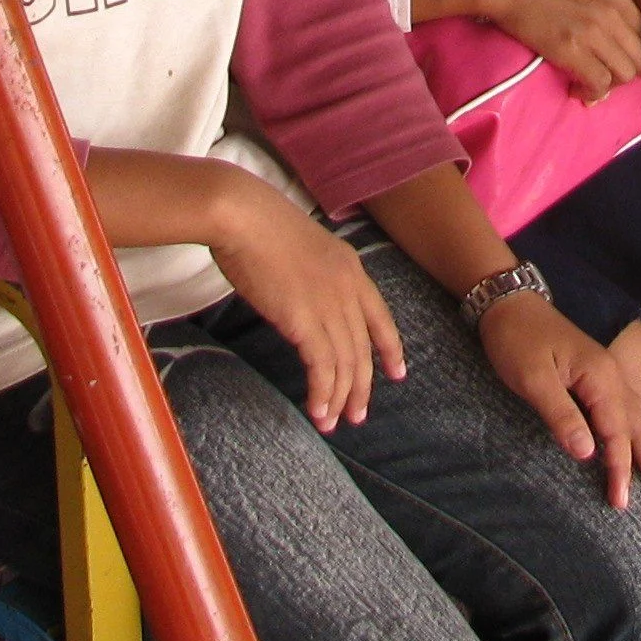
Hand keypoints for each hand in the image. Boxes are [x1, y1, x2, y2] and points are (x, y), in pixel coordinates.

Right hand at [207, 183, 404, 431]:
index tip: (397, 372)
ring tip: (332, 424)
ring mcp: (329, 305)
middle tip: (357, 415)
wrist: (243, 217)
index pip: (381, 316)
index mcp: (351, 268)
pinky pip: (323, 368)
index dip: (391, 348)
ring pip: (346, 364)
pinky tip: (317, 411)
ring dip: (341, 399)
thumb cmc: (258, 226)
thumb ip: (312, 275)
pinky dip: (322, 393)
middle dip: (363, 387)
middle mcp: (349, 289)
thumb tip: (303, 300)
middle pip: (364, 348)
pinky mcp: (306, 321)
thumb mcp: (302, 248)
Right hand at [460, 0, 640, 100]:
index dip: (640, 53)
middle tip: (606, 73)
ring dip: (610, 83)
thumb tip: (622, 16)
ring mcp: (593, 33)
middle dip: (628, 71)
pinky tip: (577, 89)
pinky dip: (592, 92)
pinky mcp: (570, 50)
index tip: (622, 60)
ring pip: (624, 74)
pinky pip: (599, 83)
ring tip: (590, 82)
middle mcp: (613, 14)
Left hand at [477, 288, 640, 510]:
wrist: (511, 305)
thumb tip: (587, 453)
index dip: (621, 469)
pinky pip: (637, 414)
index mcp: (600, 378)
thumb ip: (560, 414)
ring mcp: (611, 380)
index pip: (617, 432)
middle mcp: (614, 380)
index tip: (622, 502)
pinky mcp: (603, 382)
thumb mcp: (532, 378)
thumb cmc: (518, 341)